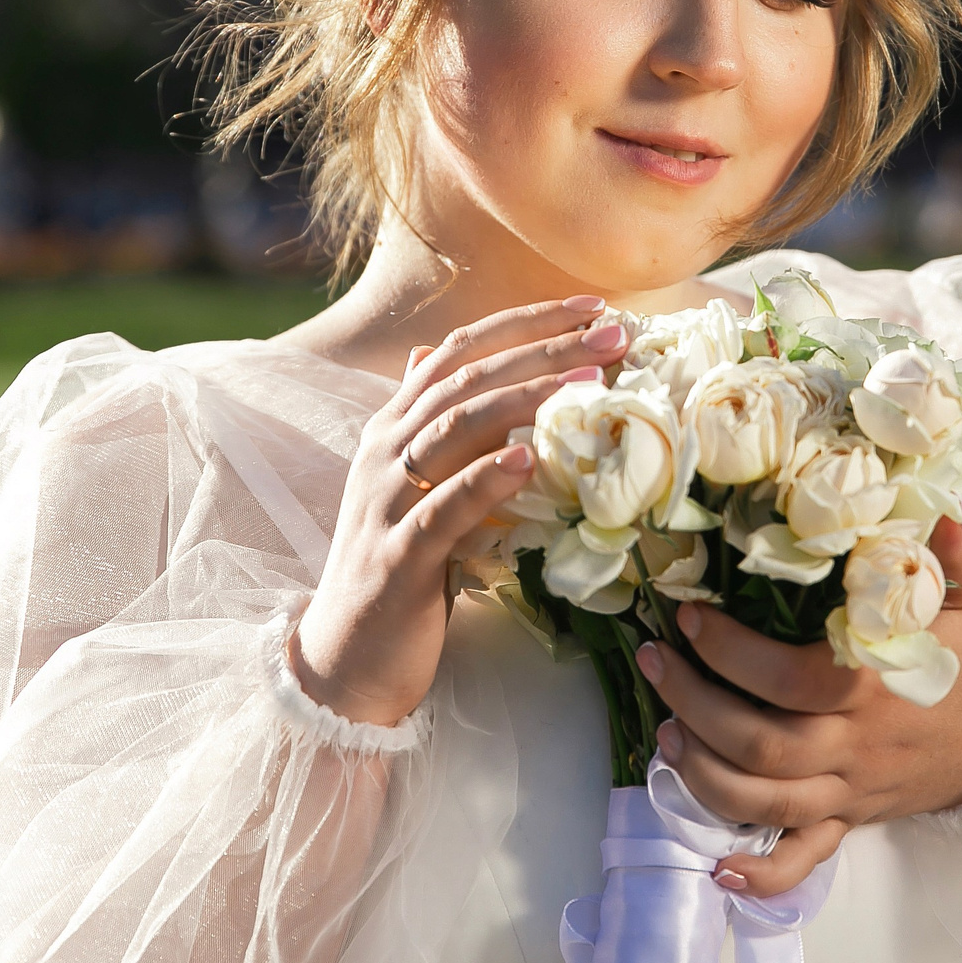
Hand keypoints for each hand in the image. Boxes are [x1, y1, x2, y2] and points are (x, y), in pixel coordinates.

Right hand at [292, 297, 628, 724]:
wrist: (348, 656)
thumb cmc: (400, 567)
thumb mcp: (421, 486)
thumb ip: (436, 425)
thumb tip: (434, 355)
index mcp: (394, 426)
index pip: (460, 350)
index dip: (526, 321)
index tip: (594, 307)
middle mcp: (385, 450)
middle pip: (467, 378)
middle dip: (542, 348)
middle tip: (612, 333)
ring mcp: (387, 501)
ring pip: (455, 429)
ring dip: (525, 398)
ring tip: (586, 381)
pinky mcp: (398, 556)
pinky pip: (443, 508)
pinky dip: (486, 479)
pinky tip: (528, 459)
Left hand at [635, 512, 961, 894]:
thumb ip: (956, 556)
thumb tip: (937, 507)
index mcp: (875, 688)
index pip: (788, 679)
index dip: (730, 653)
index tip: (689, 618)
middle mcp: (855, 747)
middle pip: (760, 744)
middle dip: (693, 704)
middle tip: (652, 661)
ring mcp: (850, 790)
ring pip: (765, 802)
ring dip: (703, 775)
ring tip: (662, 731)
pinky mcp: (852, 820)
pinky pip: (805, 859)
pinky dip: (762, 872)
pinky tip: (719, 866)